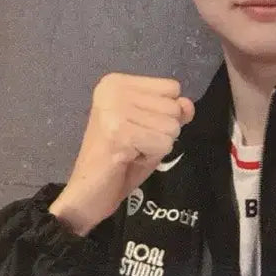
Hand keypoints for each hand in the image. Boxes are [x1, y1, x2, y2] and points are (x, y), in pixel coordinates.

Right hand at [48, 73, 194, 234]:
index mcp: (116, 82)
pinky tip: (129, 158)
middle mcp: (113, 90)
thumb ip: (173, 113)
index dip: (164, 114)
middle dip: (161, 132)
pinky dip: (152, 156)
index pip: (171, 87)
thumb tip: (187, 104)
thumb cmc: (120, 161)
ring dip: (156, 146)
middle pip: (173, 107)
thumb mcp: (153, 129)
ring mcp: (114, 110)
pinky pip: (163, 143)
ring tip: (131, 151)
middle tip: (133, 143)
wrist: (88, 193)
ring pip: (171, 127)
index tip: (138, 128)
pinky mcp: (119, 132)